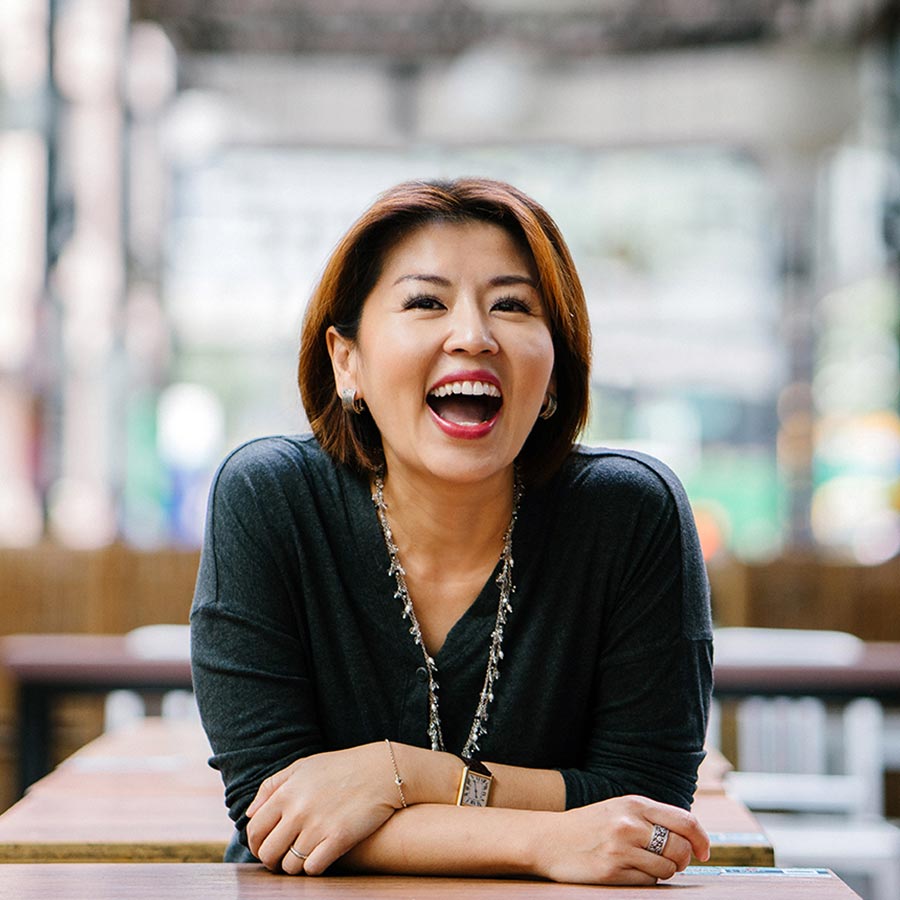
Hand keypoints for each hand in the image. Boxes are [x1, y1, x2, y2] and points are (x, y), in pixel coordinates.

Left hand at [246, 742, 400, 874]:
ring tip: (302, 856)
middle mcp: (298, 810)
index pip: (254, 829)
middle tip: (281, 857)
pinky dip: (313, 866)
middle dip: (271, 859)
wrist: (382, 771)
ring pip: (289, 865)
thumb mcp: (303, 767)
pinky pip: (312, 868)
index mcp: (286, 792)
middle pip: (268, 852)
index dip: (256, 844)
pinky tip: (321, 856)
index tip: (265, 846)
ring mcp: (318, 826)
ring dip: (293, 865)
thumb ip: (272, 786)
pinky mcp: (339, 839)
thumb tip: (249, 814)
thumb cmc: (341, 768)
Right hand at [533, 795, 709, 884]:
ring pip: (667, 870)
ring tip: (644, 865)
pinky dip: (646, 881)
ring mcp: (620, 848)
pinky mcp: (612, 872)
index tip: (704, 851)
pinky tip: (629, 872)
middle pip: (681, 848)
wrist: (548, 839)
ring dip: (663, 872)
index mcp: (634, 804)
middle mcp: (629, 823)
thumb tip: (690, 836)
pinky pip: (647, 883)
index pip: (685, 821)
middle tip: (673, 862)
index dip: (702, 839)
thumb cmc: (588, 826)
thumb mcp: (618, 809)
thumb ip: (650, 817)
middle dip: (683, 860)